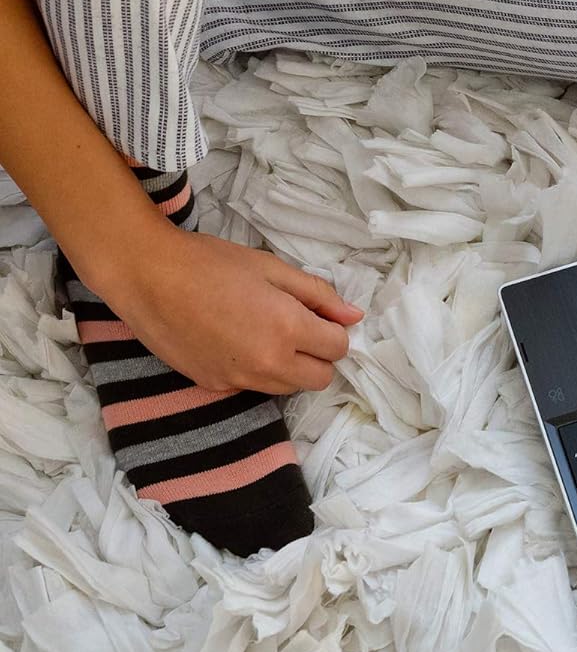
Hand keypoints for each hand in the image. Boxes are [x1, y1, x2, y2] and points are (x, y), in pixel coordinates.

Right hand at [104, 225, 363, 395]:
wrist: (148, 277)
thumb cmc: (211, 263)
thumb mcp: (272, 268)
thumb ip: (318, 295)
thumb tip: (353, 316)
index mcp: (287, 328)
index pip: (338, 348)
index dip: (334, 330)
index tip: (319, 315)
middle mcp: (267, 363)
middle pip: (319, 378)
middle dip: (318, 355)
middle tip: (299, 326)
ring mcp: (238, 380)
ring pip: (288, 388)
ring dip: (291, 367)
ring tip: (268, 332)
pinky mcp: (214, 386)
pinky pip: (253, 388)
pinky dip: (258, 371)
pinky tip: (238, 341)